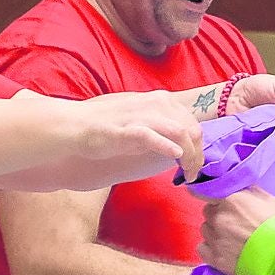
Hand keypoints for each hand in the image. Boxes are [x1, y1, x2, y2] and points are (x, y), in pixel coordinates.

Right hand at [75, 90, 204, 183]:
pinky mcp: (126, 130)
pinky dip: (167, 147)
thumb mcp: (141, 119)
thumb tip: (181, 142)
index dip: (199, 146)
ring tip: (188, 174)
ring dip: (189, 156)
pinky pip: (152, 136)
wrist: (75, 125)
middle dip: (198, 155)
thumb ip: (161, 125)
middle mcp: (155, 104)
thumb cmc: (108, 125)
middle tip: (193, 174)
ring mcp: (141, 116)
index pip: (193, 123)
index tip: (195, 164)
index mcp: (161, 101)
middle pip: (192, 129)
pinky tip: (176, 157)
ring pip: (179, 132)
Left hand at [198, 186, 274, 274]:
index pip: (210, 194)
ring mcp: (214, 239)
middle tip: (235, 224)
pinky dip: (211, 249)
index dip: (219, 200)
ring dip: (215, 232)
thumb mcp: (268, 200)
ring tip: (232, 239)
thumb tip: (238, 187)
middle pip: (208, 212)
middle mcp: (218, 217)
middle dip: (219, 216)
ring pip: (205, 230)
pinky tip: (225, 250)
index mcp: (230, 199)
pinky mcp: (214, 258)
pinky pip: (202, 248)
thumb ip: (247, 191)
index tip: (225, 205)